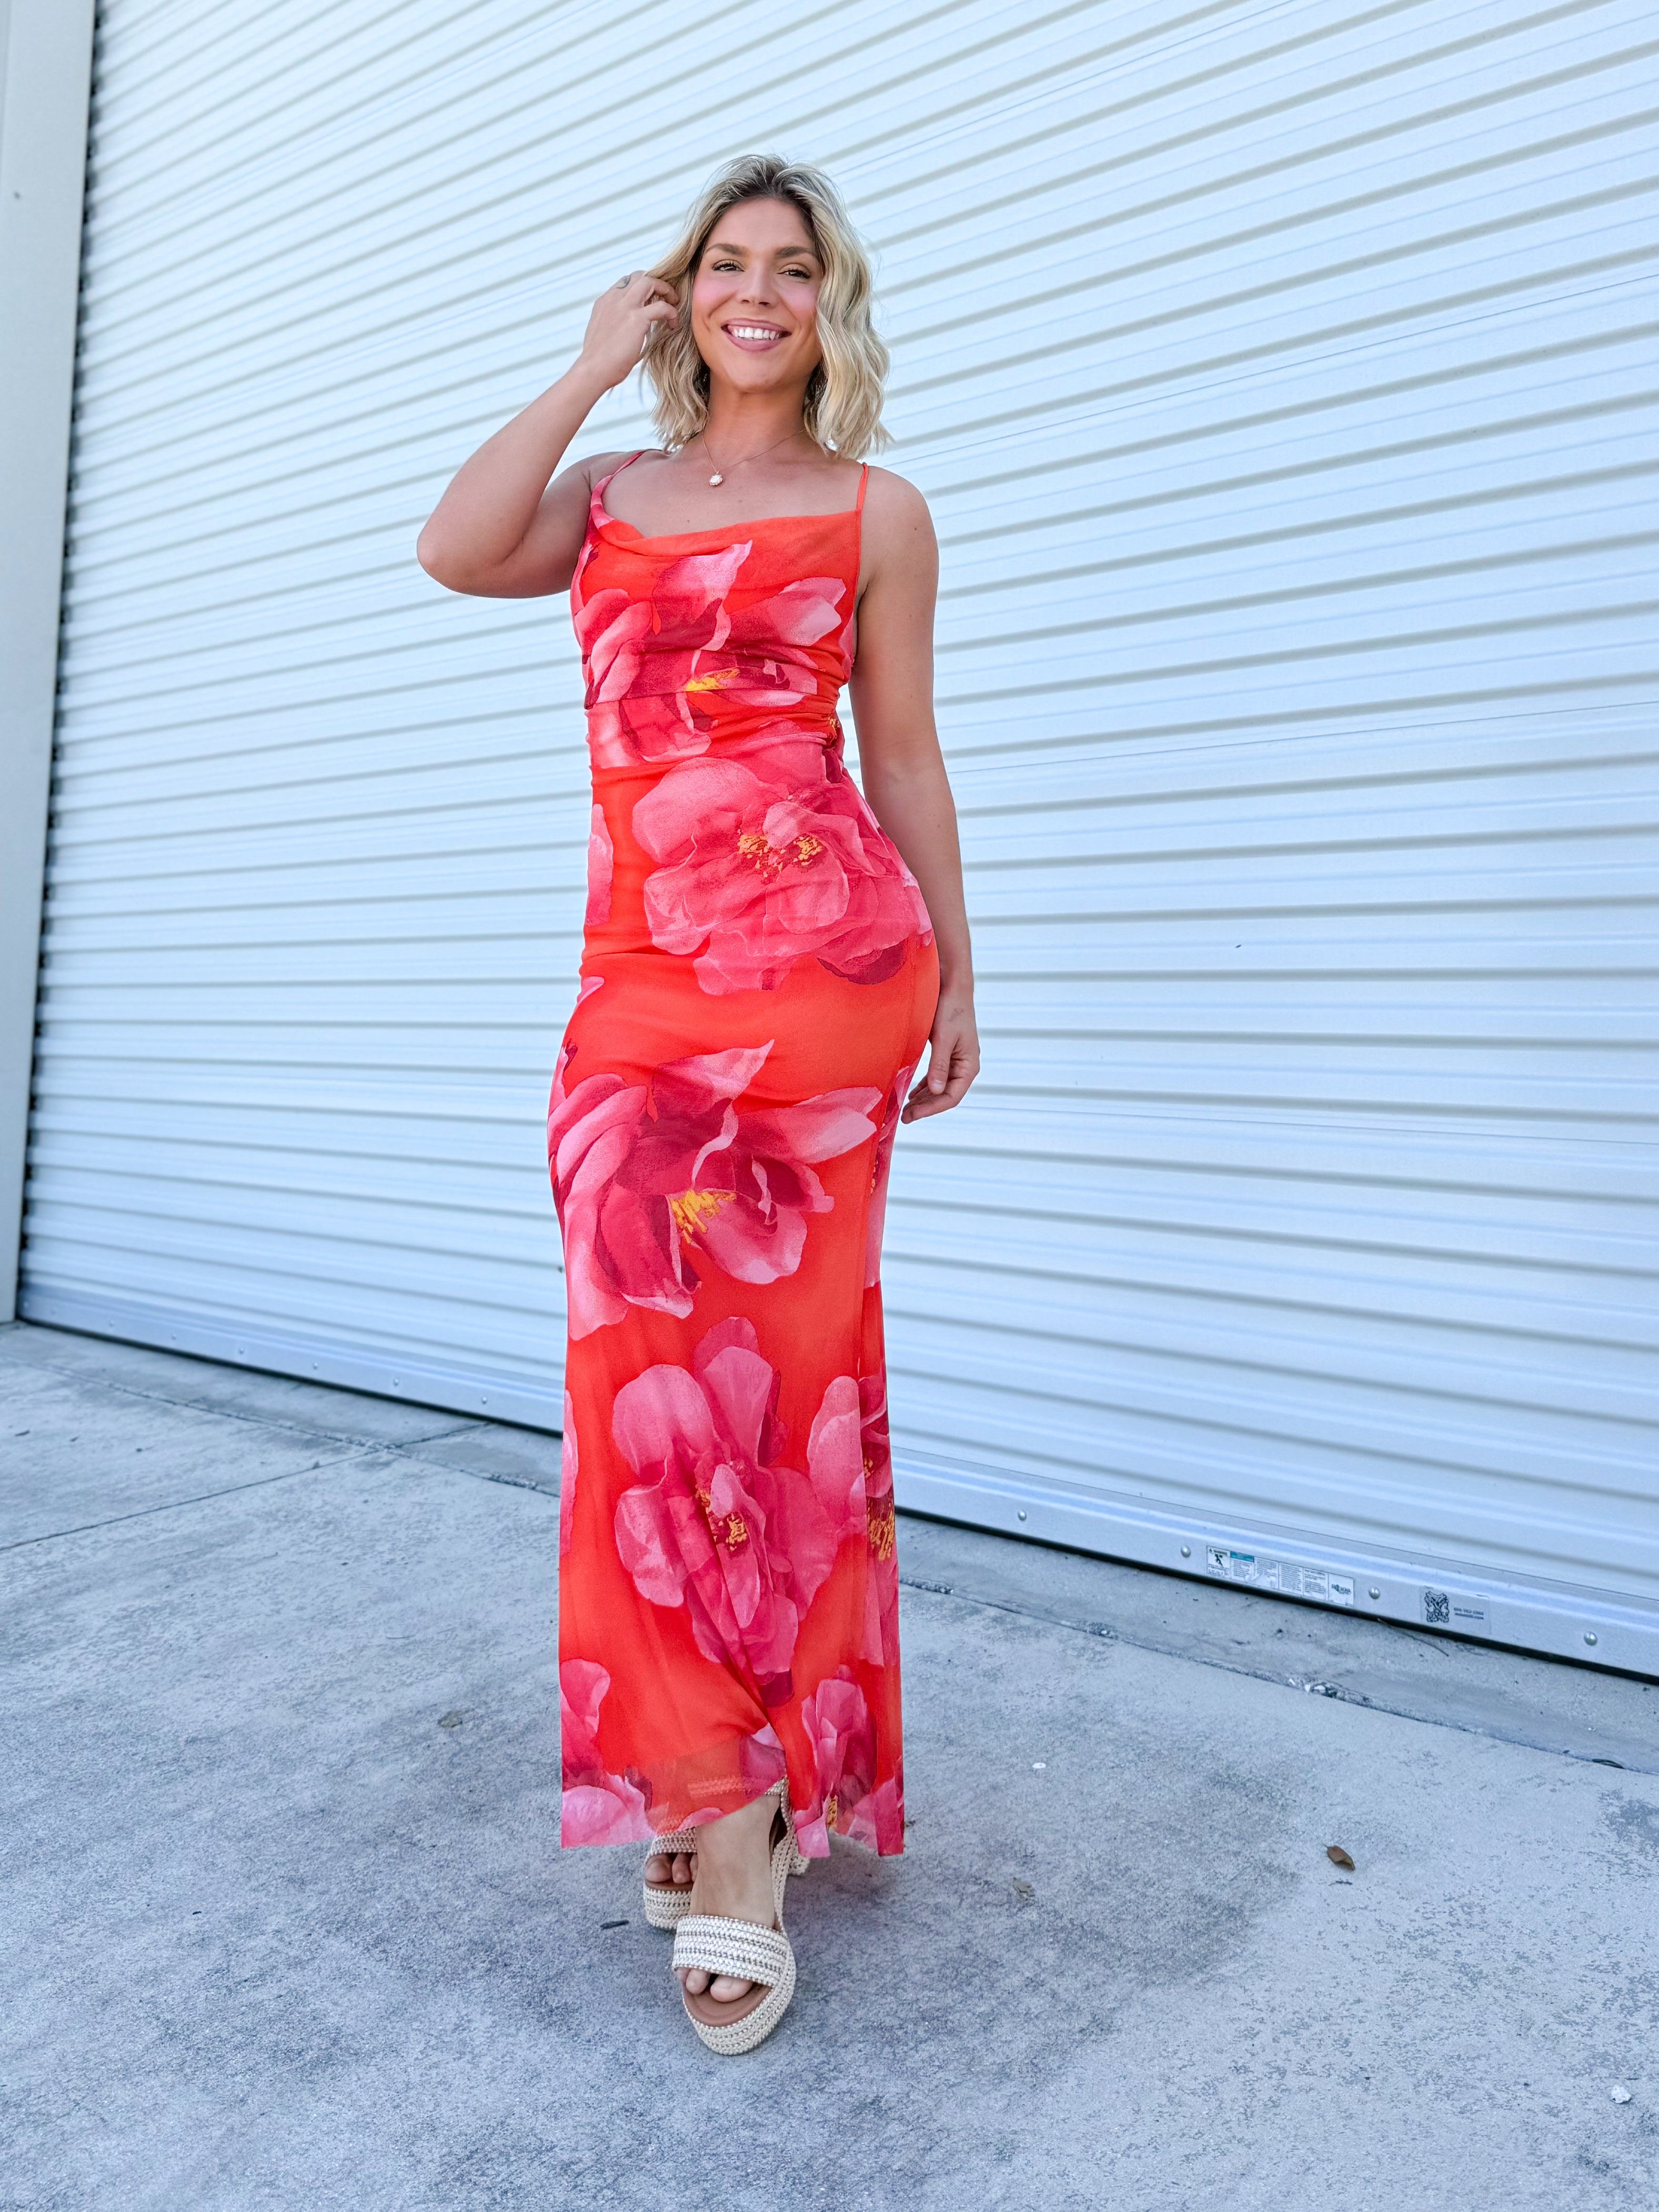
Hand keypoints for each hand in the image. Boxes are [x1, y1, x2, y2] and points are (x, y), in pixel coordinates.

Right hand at [577, 271, 678, 389]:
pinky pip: (661, 307)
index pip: (627, 282)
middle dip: (656, 283)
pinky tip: (673, 323)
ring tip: (674, 304)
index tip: (652, 300)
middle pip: (639, 276)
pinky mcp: (636, 319)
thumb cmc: (599, 360)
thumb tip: (627, 328)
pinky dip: (671, 312)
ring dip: (666, 290)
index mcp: (605, 301)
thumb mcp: (604, 332)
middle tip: (667, 297)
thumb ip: (614, 323)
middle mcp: (614, 299)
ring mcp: (625, 306)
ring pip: (650, 282)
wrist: (593, 370)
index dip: (643, 287)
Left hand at [902, 990, 978, 1121]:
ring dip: (923, 1099)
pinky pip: (935, 1077)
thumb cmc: (951, 1009)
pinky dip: (923, 1087)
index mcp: (969, 1065)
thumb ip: (939, 1065)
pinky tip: (912, 1094)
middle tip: (903, 1117)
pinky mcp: (945, 1054)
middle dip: (925, 1107)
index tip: (912, 1115)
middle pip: (945, 1095)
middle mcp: (964, 1066)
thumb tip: (935, 1090)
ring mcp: (955, 1061)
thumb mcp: (943, 1038)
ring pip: (939, 1088)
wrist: (952, 986)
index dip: (932, 1108)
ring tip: (905, 1109)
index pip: (951, 1096)